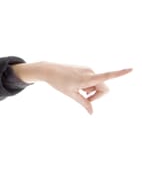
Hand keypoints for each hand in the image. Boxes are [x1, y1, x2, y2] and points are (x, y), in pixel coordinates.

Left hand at [12, 62, 131, 113]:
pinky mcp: (86, 68)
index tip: (132, 69)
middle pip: (104, 88)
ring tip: (79, 90)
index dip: (120, 73)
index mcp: (87, 79)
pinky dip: (89, 85)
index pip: (106, 76)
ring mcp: (88, 69)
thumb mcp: (71, 95)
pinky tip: (78, 85)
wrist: (49, 70)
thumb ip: (84, 103)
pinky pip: (93, 80)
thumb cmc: (59, 83)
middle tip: (85, 98)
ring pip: (98, 84)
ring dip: (92, 90)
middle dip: (98, 95)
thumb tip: (91, 113)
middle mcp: (90, 72)